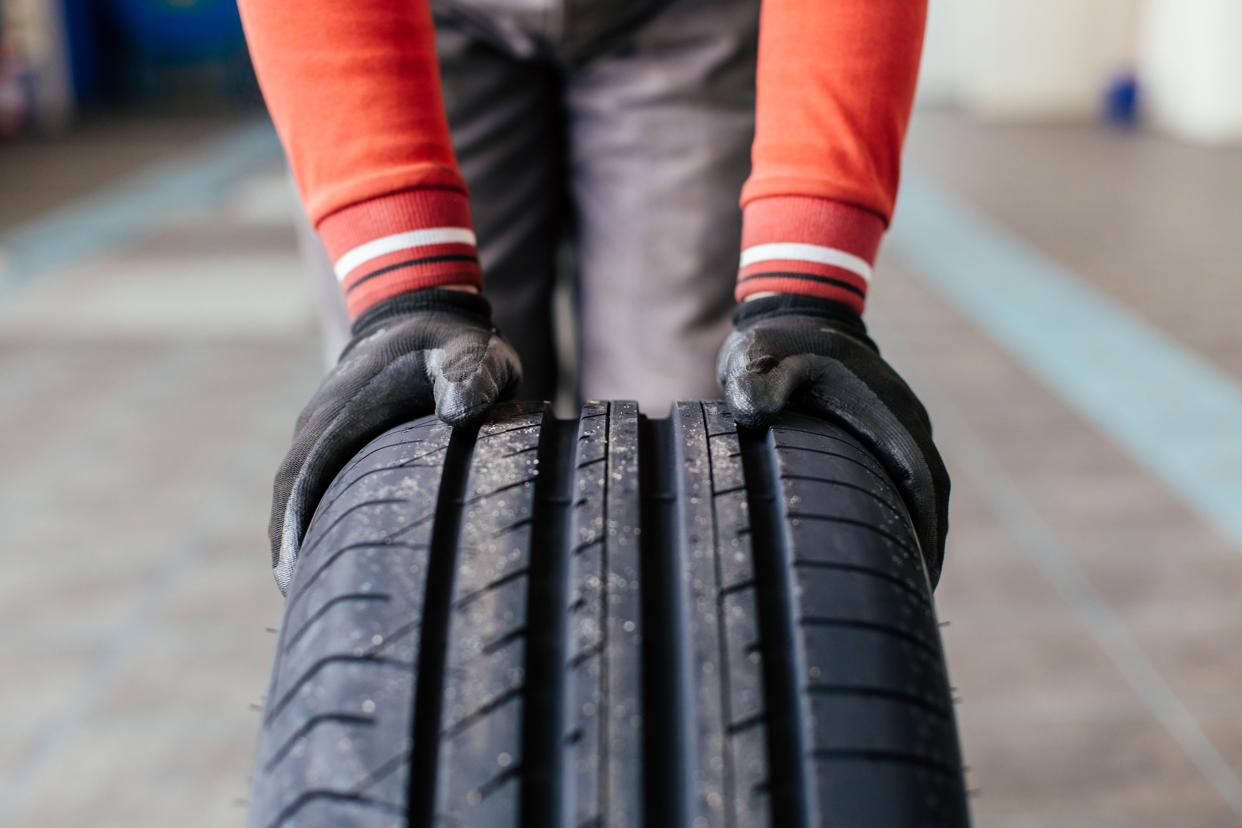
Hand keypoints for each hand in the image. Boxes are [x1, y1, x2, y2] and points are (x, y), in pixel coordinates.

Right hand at [269, 289, 520, 591]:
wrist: (422, 309)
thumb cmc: (452, 339)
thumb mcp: (472, 350)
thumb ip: (472, 374)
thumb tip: (462, 408)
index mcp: (346, 408)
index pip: (305, 474)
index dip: (294, 525)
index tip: (290, 576)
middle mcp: (322, 421)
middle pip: (291, 494)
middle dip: (289, 547)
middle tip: (300, 606)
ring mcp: (324, 428)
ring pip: (298, 491)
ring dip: (297, 536)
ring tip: (310, 596)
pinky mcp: (336, 436)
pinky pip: (315, 483)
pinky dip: (313, 517)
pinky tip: (330, 556)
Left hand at [717, 294, 948, 584]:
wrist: (798, 307)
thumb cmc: (776, 341)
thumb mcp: (757, 356)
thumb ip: (753, 381)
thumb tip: (753, 409)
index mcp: (884, 413)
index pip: (920, 483)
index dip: (926, 534)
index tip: (922, 581)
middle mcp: (904, 420)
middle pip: (932, 496)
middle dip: (929, 550)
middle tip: (912, 606)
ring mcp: (901, 422)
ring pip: (924, 489)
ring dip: (922, 534)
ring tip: (905, 590)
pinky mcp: (889, 427)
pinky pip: (908, 477)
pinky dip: (908, 513)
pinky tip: (887, 545)